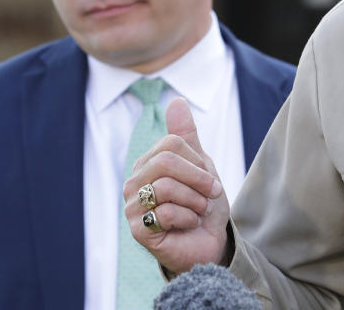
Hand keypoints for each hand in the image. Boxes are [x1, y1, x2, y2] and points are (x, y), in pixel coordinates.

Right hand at [123, 98, 230, 272]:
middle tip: (210, 194)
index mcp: (147, 164)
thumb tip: (175, 101)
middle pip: (167, 161)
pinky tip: (187, 226)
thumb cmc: (203, 203)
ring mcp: (133, 207)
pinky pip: (166, 213)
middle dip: (199, 179)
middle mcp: (134, 183)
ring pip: (167, 187)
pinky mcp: (138, 230)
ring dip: (196, 201)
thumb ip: (186, 135)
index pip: (172, 144)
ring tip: (198, 211)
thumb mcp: (200, 165)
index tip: (207, 179)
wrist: (210, 242)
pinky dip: (188, 218)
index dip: (198, 162)